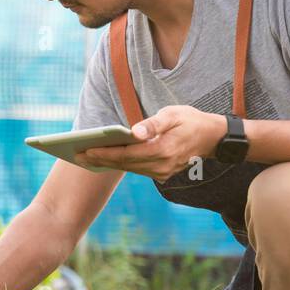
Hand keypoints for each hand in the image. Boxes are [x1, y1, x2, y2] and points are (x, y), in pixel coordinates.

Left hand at [75, 106, 227, 180]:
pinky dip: (121, 164)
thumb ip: (153, 124)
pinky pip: (137, 170)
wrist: (212, 137)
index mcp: (163, 150)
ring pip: (129, 169)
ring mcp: (163, 173)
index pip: (127, 154)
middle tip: (76, 155)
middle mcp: (162, 165)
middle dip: (100, 159)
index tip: (85, 150)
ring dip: (107, 163)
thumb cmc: (191, 120)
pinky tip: (105, 159)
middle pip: (124, 164)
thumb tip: (133, 132)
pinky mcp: (163, 175)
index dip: (105, 153)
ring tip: (86, 157)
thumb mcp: (173, 114)